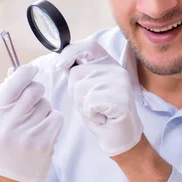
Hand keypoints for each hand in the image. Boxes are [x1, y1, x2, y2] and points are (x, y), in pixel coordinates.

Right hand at [0, 64, 63, 181]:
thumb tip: (17, 70)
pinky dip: (53, 121)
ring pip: (47, 104)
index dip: (26, 72)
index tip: (32, 69)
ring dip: (44, 110)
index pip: (14, 82)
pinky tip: (44, 131)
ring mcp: (28, 133)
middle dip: (37, 91)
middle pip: (35, 90)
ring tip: (34, 124)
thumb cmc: (4, 140)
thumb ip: (7, 95)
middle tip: (33, 101)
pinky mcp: (44, 142)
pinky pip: (57, 117)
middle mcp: (10, 123)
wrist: (11, 174)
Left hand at [56, 40, 142, 156]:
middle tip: (90, 105)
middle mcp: (116, 69)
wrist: (120, 136)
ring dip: (82, 106)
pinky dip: (90, 114)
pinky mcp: (121, 98)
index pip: (89, 46)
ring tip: (97, 112)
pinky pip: (90, 102)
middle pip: (77, 72)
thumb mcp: (87, 90)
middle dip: (75, 93)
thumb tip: (63, 62)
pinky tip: (103, 118)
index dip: (71, 52)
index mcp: (109, 63)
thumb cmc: (102, 113)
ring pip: (80, 89)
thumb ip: (78, 75)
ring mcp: (120, 82)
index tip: (60, 65)